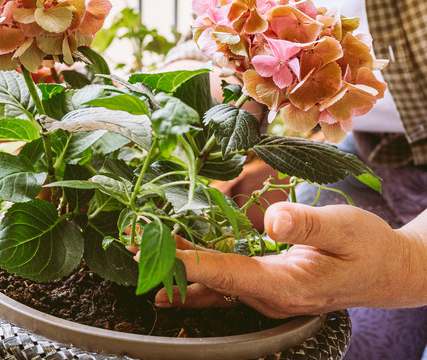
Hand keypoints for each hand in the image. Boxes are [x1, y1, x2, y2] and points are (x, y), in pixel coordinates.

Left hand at [155, 202, 426, 317]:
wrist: (385, 272)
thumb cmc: (368, 248)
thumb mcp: (346, 228)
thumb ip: (308, 223)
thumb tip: (273, 218)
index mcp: (286, 284)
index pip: (228, 274)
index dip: (189, 261)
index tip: (156, 249)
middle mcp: (268, 296)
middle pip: (209, 281)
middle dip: (169, 262)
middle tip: (128, 244)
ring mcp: (263, 295)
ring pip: (211, 284)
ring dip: (176, 266)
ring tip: (137, 251)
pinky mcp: (262, 287)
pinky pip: (221, 283)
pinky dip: (194, 272)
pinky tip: (170, 270)